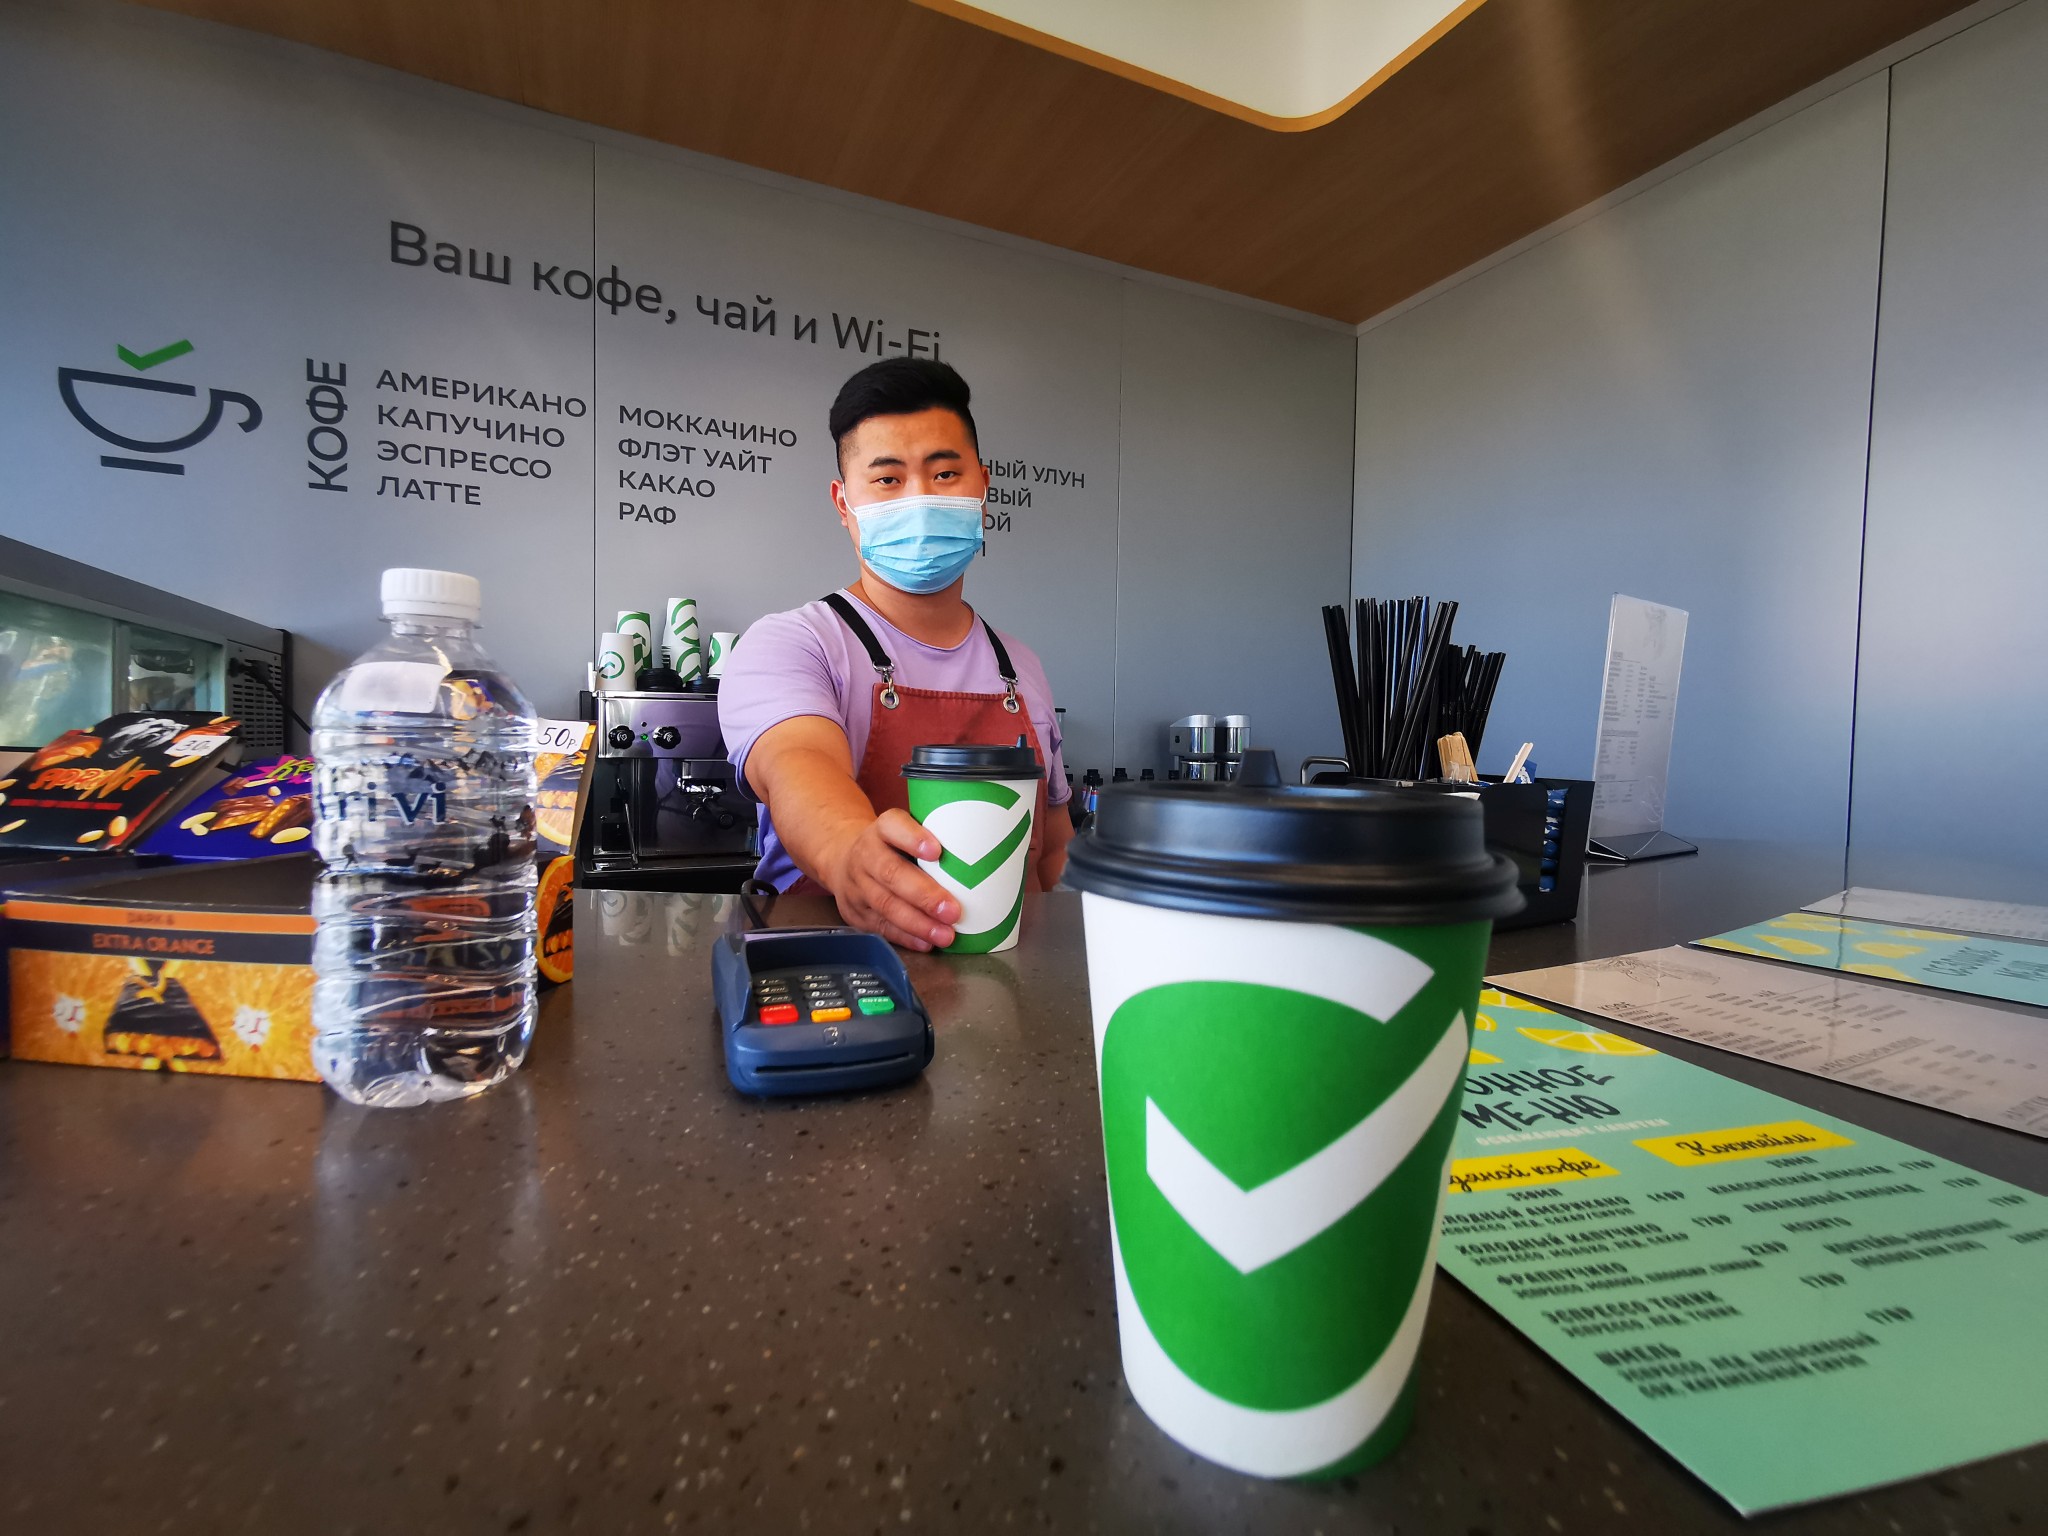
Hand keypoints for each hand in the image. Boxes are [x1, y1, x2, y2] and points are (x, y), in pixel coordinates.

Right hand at [828, 809, 959, 950]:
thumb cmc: (892, 847)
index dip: (913, 838)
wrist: (843, 859)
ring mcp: (857, 885)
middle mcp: (866, 854)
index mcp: (882, 829)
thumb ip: (936, 837)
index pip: (893, 826)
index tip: (937, 851)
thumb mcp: (905, 831)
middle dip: (924, 895)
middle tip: (953, 911)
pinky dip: (906, 937)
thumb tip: (986, 854)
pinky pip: (881, 927)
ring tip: (945, 934)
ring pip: (885, 904)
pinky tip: (926, 943)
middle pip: (891, 873)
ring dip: (918, 923)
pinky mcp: (856, 912)